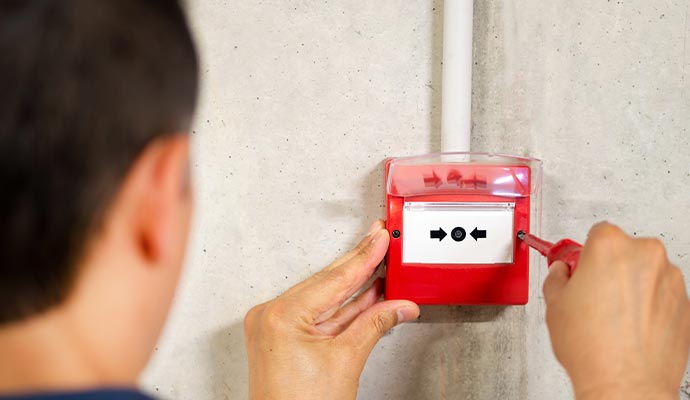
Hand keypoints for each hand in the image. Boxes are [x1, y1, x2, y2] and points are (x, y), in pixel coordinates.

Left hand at [244, 221, 419, 399]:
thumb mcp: (347, 360)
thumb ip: (375, 324)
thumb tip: (400, 305)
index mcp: (281, 315)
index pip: (333, 279)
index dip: (363, 257)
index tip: (380, 238)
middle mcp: (271, 316)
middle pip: (326, 284)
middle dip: (359, 266)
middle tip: (380, 241)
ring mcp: (274, 327)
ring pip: (323, 299)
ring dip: (354, 288)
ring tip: (379, 267)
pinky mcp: (281, 338)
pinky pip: (317, 315)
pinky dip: (342, 309)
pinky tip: (364, 296)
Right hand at [543, 222, 689, 399]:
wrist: (626, 383)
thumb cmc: (593, 347)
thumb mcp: (554, 303)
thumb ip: (557, 277)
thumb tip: (562, 273)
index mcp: (611, 246)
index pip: (597, 232)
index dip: (585, 253)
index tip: (579, 267)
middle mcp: (646, 256)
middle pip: (624, 250)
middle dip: (609, 267)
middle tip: (592, 294)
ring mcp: (670, 279)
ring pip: (645, 272)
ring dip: (631, 286)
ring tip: (611, 316)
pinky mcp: (685, 303)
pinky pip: (661, 294)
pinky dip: (648, 305)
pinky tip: (629, 326)